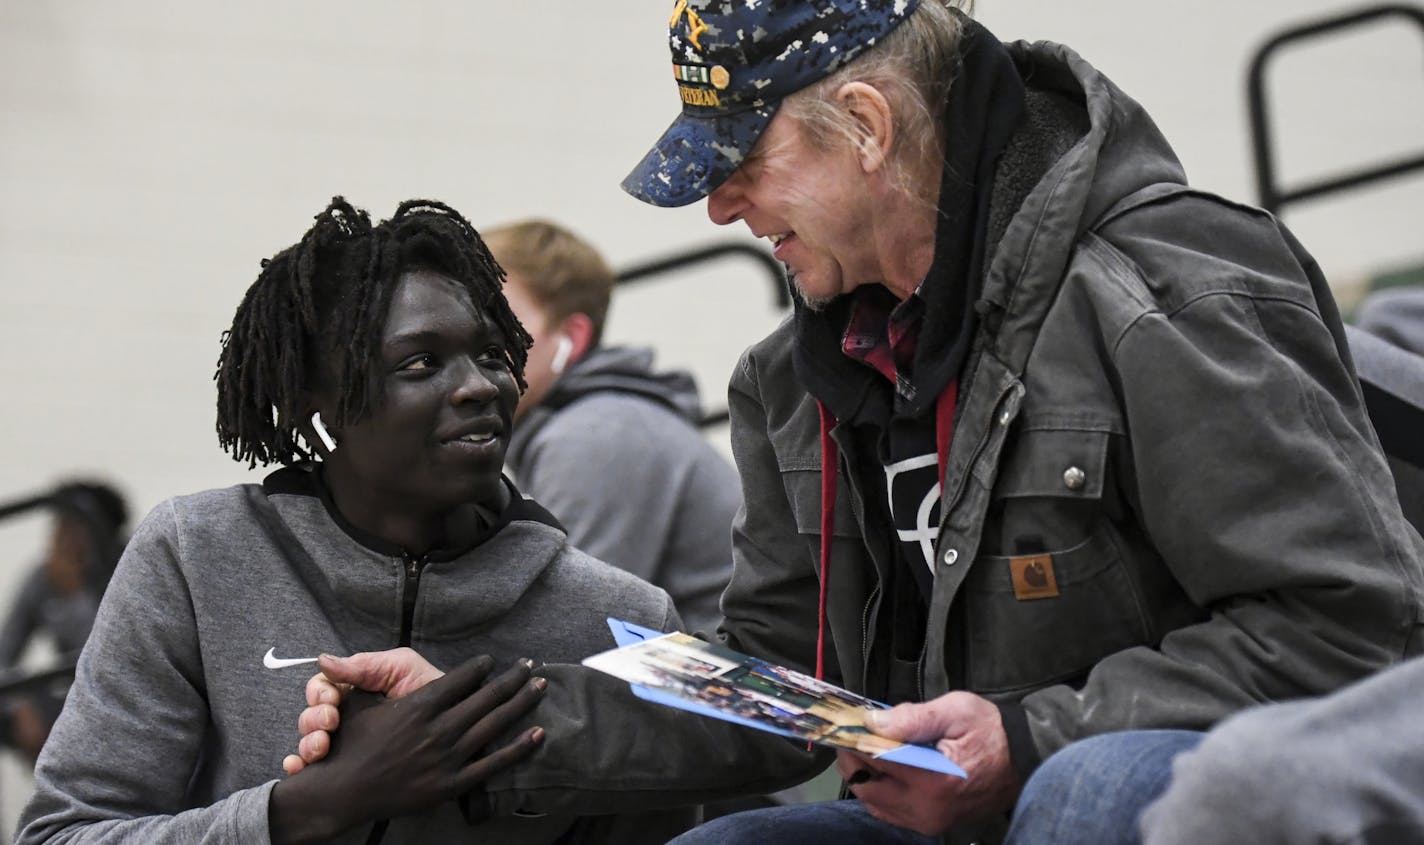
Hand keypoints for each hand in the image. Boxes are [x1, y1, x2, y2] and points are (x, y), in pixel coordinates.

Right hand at [269, 653, 545, 842]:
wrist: (343, 793)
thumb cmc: (350, 747)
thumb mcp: (359, 705)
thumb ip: (359, 675)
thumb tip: (329, 656)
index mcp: (419, 706)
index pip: (461, 678)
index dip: (479, 667)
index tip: (490, 660)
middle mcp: (439, 729)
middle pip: (487, 697)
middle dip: (512, 679)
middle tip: (530, 666)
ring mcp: (448, 757)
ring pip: (495, 724)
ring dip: (522, 702)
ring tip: (540, 687)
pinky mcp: (453, 783)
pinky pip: (493, 763)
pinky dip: (519, 747)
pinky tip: (538, 733)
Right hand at [283, 647, 446, 773]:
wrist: (457, 719)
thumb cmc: (426, 686)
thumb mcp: (398, 668)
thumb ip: (363, 665)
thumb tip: (323, 660)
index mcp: (353, 690)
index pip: (321, 689)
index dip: (319, 693)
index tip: (331, 700)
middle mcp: (344, 716)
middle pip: (310, 718)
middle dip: (313, 720)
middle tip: (331, 723)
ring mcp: (346, 743)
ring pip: (310, 744)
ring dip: (308, 745)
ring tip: (322, 748)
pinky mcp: (350, 766)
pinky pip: (315, 770)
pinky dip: (300, 768)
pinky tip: (301, 769)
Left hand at [837, 692, 1019, 834]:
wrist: (1022, 759)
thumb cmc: (990, 731)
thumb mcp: (955, 711)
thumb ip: (913, 718)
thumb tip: (873, 721)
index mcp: (932, 780)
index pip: (875, 763)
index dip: (854, 742)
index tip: (845, 726)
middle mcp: (927, 808)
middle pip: (867, 788)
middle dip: (853, 761)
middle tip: (853, 737)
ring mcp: (930, 821)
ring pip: (876, 803)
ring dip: (865, 777)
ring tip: (868, 750)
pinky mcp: (933, 824)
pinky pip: (891, 812)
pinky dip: (880, 791)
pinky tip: (885, 770)